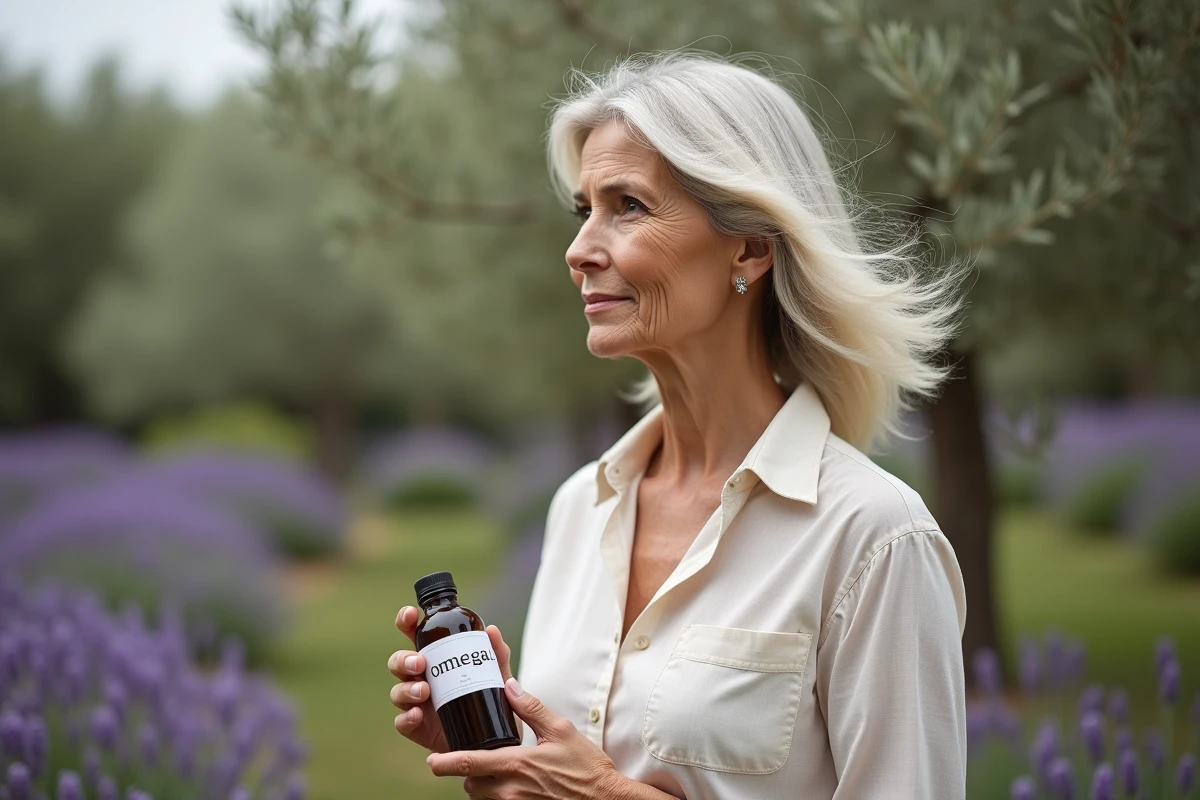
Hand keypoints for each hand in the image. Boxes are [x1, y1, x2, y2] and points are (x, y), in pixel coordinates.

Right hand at [388, 606, 522, 752]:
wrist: (495, 741)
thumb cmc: (491, 701)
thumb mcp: (497, 676)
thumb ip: (496, 654)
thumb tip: (491, 629)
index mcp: (435, 659)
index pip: (413, 635)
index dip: (406, 621)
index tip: (410, 615)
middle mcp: (421, 678)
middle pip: (398, 662)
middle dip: (403, 659)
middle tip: (420, 662)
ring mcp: (417, 704)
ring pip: (397, 692)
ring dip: (406, 688)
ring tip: (424, 690)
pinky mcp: (418, 728)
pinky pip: (402, 722)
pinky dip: (407, 717)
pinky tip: (417, 714)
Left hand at [426, 677, 622, 799]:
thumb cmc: (586, 767)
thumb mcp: (560, 730)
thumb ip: (531, 707)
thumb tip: (509, 686)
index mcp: (516, 764)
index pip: (468, 763)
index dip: (443, 762)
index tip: (431, 760)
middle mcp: (510, 789)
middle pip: (470, 783)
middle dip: (468, 772)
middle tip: (480, 758)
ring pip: (483, 797)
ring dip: (483, 785)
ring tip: (499, 771)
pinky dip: (499, 796)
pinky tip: (515, 785)